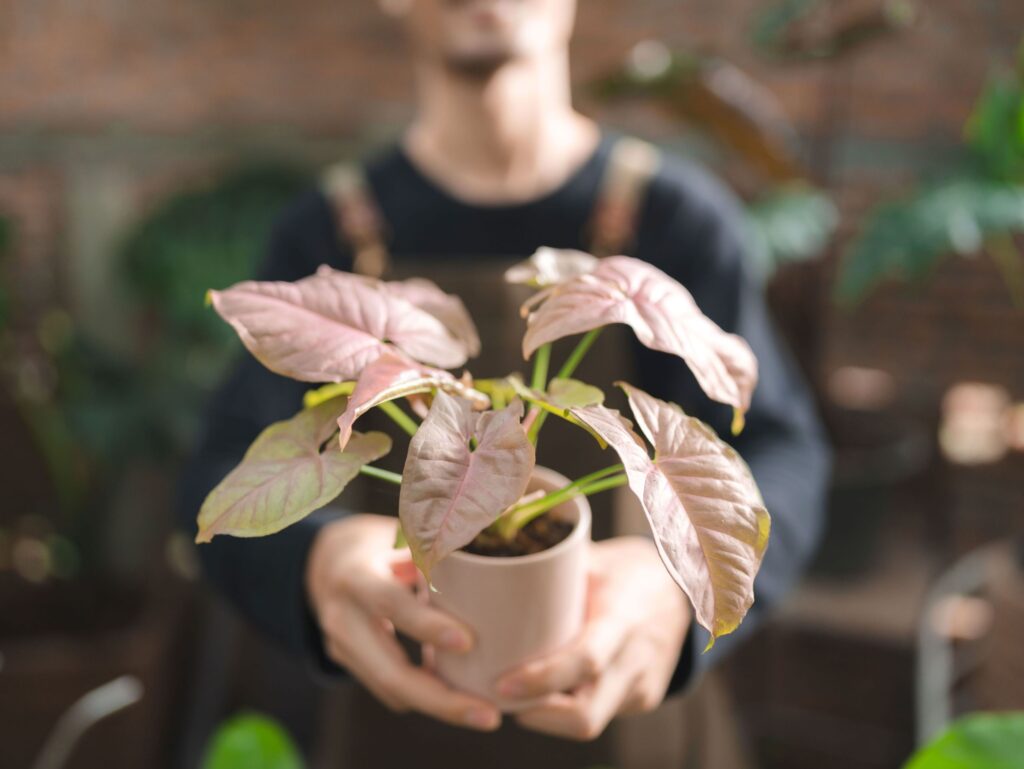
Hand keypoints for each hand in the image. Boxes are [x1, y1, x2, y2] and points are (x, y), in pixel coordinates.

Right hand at [306, 513, 501, 730]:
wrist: (326, 561)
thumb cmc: (381, 544)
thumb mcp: (401, 539)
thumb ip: (436, 555)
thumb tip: (498, 561)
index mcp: (357, 577)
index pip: (391, 605)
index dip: (427, 626)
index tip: (469, 642)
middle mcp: (342, 618)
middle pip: (391, 672)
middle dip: (442, 699)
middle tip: (490, 715)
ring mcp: (340, 647)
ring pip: (391, 691)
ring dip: (439, 704)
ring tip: (484, 712)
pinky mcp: (347, 664)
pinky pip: (389, 691)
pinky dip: (424, 696)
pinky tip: (457, 696)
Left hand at [497, 536, 689, 740]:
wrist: (680, 588)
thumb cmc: (626, 570)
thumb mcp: (592, 560)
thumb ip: (550, 570)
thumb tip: (495, 565)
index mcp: (623, 618)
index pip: (585, 660)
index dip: (541, 679)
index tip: (502, 683)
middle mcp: (637, 660)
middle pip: (586, 715)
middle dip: (537, 714)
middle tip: (498, 696)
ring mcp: (643, 686)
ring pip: (589, 723)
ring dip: (546, 716)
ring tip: (513, 695)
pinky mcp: (643, 699)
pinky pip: (599, 716)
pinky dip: (565, 710)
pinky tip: (542, 692)